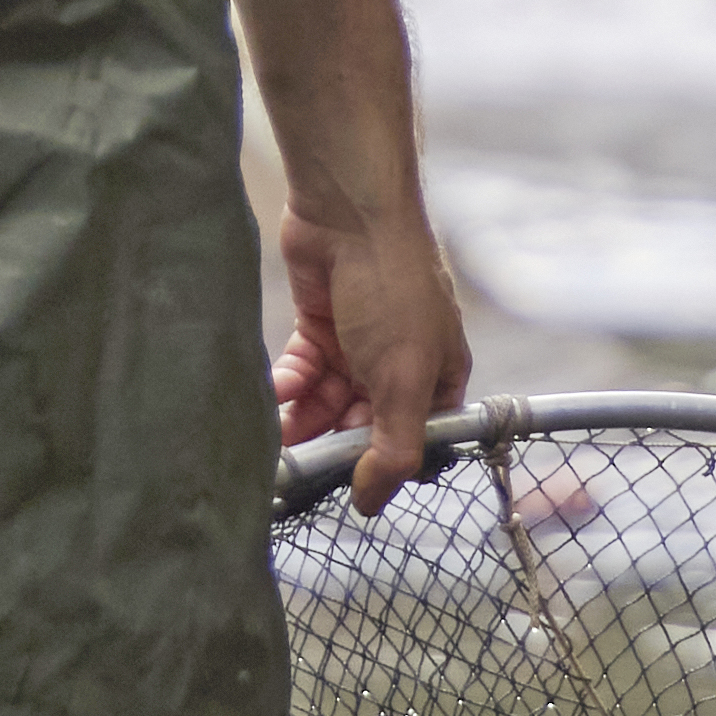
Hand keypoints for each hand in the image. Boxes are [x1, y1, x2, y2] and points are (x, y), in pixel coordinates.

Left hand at [273, 201, 468, 513]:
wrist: (349, 212)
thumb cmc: (392, 288)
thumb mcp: (402, 377)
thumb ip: (392, 447)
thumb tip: (370, 504)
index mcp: (438, 378)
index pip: (412, 442)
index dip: (381, 467)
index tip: (346, 489)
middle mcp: (401, 365)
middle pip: (364, 427)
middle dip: (332, 446)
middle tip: (299, 468)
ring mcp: (360, 346)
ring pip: (327, 404)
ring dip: (303, 422)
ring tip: (276, 438)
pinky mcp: (320, 327)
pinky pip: (303, 373)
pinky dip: (289, 387)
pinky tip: (277, 392)